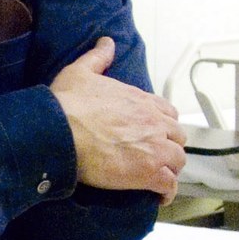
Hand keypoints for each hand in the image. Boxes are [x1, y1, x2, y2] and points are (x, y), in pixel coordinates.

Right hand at [53, 37, 184, 199]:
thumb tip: (106, 43)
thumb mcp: (81, 71)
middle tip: (155, 157)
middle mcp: (153, 122)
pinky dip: (166, 191)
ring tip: (157, 178)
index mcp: (141, 101)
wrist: (60, 131)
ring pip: (178, 160)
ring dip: (170, 168)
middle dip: (169, 146)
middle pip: (177, 137)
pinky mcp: (148, 172)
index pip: (167, 113)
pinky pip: (169, 184)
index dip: (163, 124)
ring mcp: (154, 148)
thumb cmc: (67, 104)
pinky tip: (159, 196)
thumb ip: (98, 57)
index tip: (154, 133)